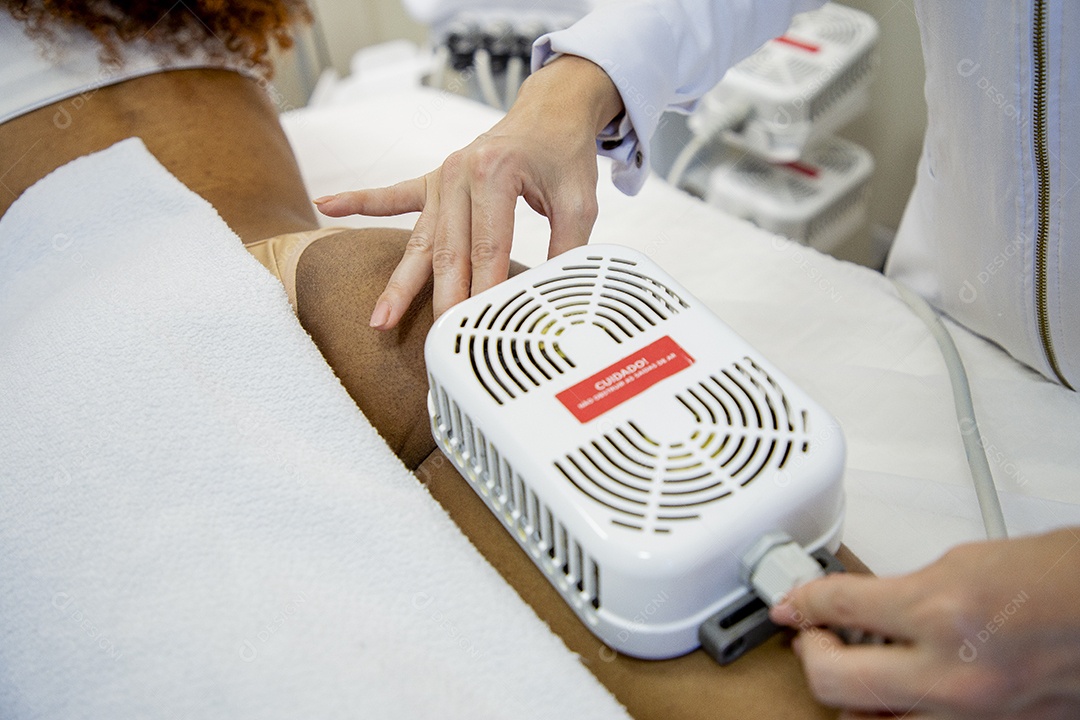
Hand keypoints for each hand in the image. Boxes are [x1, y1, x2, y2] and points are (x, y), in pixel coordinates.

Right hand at [315, 55, 623, 328]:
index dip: (486, 289)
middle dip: (441, 300)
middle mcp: (460, 173)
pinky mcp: (433, 180)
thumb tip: (557, 295)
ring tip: (379, 318)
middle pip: (448, 251)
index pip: (488, 246)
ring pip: (419, 240)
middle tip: (436, 342)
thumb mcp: (579, 200)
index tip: (480, 325)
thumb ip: (567, 249)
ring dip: (399, 282)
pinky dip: (360, 201)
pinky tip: (328, 207)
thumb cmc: (562, 154)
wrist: (549, 111)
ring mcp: (442, 177)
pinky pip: (394, 195)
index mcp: (495, 174)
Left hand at [770, 528, 1079, 718]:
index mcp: (943, 612)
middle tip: (811, 633)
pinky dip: (898, 712)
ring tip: (852, 663)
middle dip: (811, 652)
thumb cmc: (1062, 579)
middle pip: (833, 681)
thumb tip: (861, 604)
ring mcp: (975, 716)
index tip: (792, 601)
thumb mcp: (965, 562)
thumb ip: (905, 589)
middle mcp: (953, 674)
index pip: (838, 607)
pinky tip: (897, 688)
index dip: (802, 599)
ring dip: (850, 693)